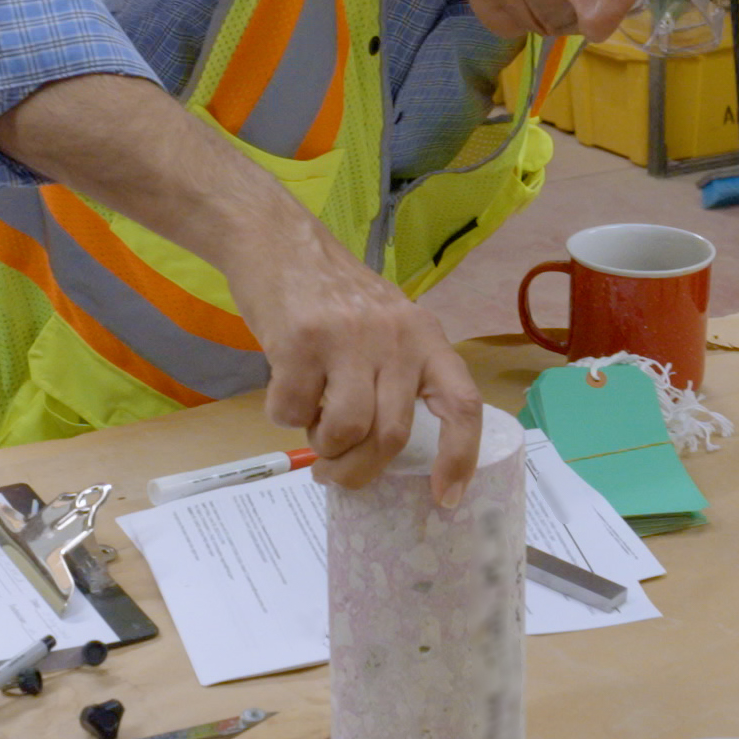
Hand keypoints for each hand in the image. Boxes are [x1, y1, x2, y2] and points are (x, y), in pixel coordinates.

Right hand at [230, 237, 482, 504]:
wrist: (277, 240)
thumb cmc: (333, 296)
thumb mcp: (386, 326)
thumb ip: (396, 377)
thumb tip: (382, 455)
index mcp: (426, 337)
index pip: (461, 404)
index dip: (460, 456)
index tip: (446, 498)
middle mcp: (396, 337)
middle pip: (391, 433)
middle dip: (360, 470)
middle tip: (337, 476)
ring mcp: (348, 337)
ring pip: (345, 430)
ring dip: (323, 446)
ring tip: (312, 426)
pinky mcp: (300, 341)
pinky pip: (292, 411)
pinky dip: (283, 416)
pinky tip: (284, 391)